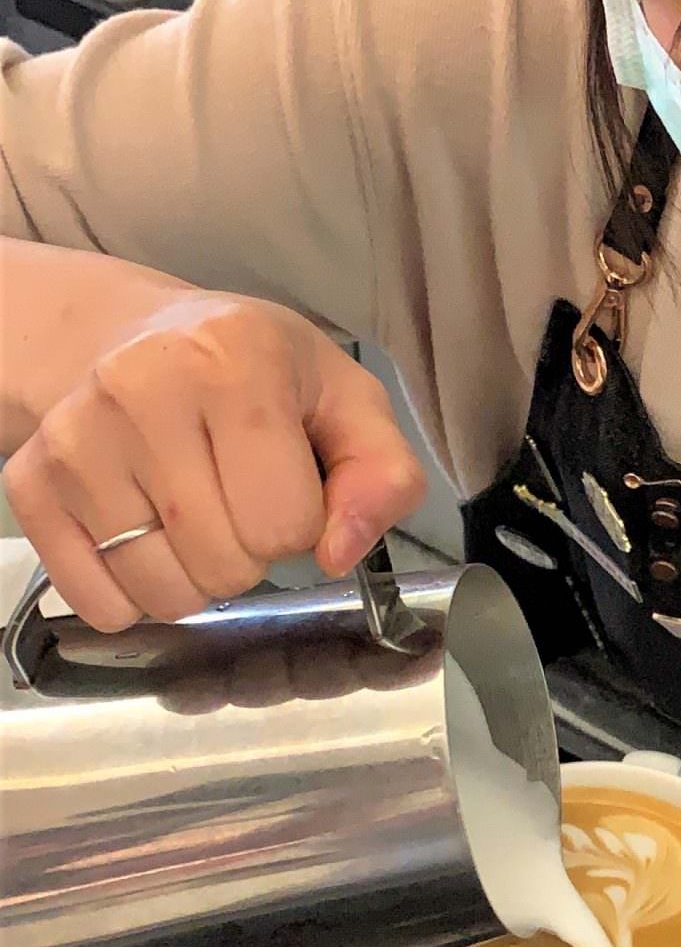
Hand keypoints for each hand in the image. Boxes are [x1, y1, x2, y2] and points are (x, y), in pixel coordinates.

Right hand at [3, 292, 425, 629]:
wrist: (137, 341)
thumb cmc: (253, 373)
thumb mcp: (342, 398)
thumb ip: (381, 472)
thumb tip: (341, 553)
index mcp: (233, 359)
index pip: (287, 522)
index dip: (302, 523)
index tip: (284, 483)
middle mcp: (141, 390)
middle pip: (226, 565)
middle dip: (250, 554)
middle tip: (237, 500)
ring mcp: (76, 440)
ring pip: (163, 593)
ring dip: (195, 581)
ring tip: (194, 517)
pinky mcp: (31, 484)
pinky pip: (99, 605)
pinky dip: (134, 596)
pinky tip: (145, 536)